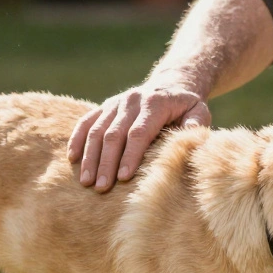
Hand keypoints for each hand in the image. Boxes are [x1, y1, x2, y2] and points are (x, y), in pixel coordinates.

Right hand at [67, 78, 210, 191]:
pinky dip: (77, 140)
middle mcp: (131, 100)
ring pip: (96, 130)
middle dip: (106, 163)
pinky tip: (72, 160)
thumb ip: (196, 122)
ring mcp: (115, 103)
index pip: (139, 132)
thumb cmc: (186, 108)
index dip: (130, 155)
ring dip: (90, 157)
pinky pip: (86, 122)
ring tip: (86, 182)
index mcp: (154, 103)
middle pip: (113, 134)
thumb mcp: (199, 111)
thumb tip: (191, 133)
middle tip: (101, 188)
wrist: (170, 85)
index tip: (123, 178)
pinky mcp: (104, 107)